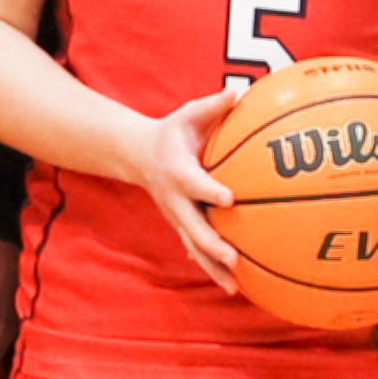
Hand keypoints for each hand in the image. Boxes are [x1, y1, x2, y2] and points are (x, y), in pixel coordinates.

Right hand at [136, 87, 245, 291]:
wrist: (138, 156)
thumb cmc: (173, 132)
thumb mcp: (188, 114)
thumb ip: (214, 106)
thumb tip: (239, 91)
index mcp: (178, 171)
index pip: (195, 183)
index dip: (209, 191)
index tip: (229, 199)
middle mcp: (176, 200)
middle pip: (193, 227)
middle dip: (212, 244)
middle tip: (234, 258)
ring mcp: (178, 217)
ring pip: (195, 247)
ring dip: (214, 268)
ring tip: (236, 287)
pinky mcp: (182, 227)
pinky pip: (197, 251)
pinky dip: (212, 269)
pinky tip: (235, 287)